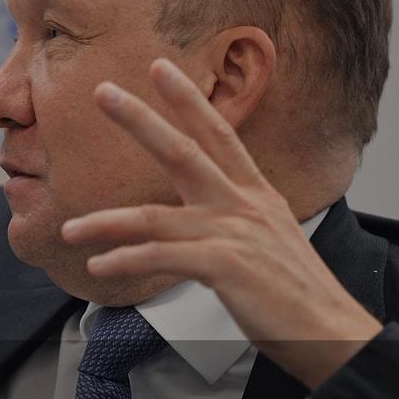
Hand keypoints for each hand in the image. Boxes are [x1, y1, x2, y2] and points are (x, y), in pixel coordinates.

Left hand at [61, 58, 382, 389]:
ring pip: (152, 217)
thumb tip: (191, 222)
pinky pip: (161, 257)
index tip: (158, 67)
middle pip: (182, 151)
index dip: (187, 100)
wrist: (329, 332)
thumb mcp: (264, 238)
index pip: (217, 133)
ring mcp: (232, 233)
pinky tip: (99, 266)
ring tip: (69, 229)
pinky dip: (126, 261)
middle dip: (139, 119)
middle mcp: (242, 205)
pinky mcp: (225, 266)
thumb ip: (229, 219)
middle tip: (102, 91)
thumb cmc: (291, 291)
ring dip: (104, 223)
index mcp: (253, 193)